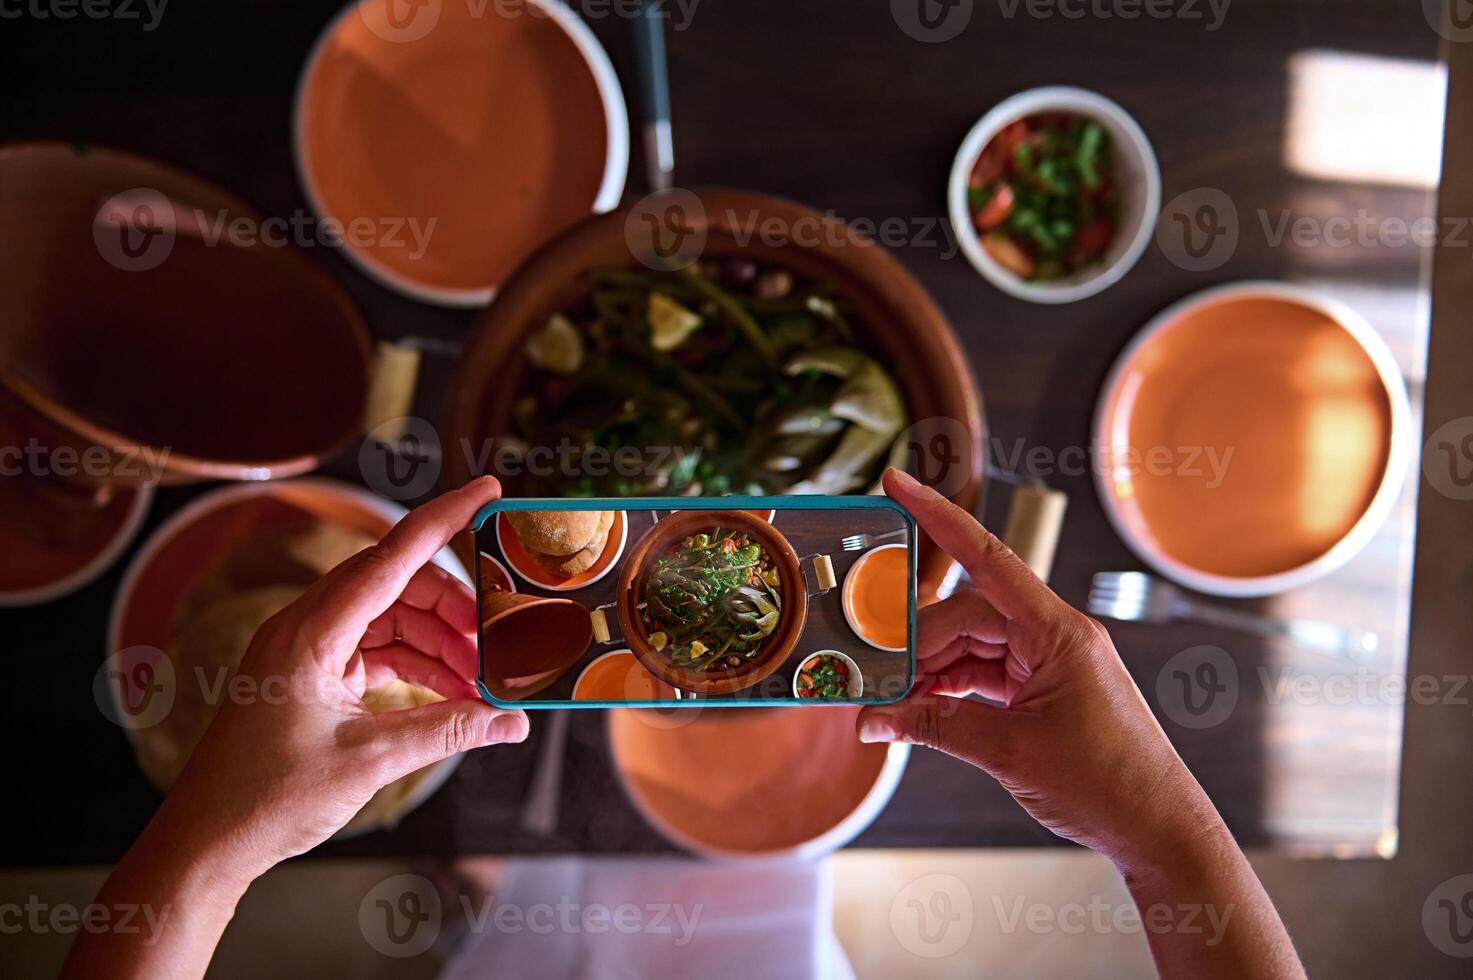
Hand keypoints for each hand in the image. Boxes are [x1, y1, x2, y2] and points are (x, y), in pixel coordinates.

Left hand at [162, 476, 527, 881]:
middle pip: (398, 585)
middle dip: (455, 607)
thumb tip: (512, 721)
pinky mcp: (312, 676)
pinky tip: (451, 693)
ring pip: (391, 619)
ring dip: (440, 642)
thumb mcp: (369, 760)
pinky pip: (376, 650)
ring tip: (481, 678)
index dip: (444, 519)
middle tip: (501, 638)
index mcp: (310, 631)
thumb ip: (448, 730)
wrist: (205, 842)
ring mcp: (307, 651)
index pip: (391, 555)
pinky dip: (416, 666)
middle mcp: (306, 628)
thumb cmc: (264, 798)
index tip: (488, 491)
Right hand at [858, 469, 1214, 867]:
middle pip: (967, 613)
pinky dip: (952, 690)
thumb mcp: (1007, 753)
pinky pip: (987, 672)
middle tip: (873, 679)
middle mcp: (1056, 634)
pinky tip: (921, 712)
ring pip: (972, 644)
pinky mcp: (1048, 687)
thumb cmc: (1106, 785)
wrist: (1159, 829)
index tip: (899, 482)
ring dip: (931, 673)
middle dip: (917, 645)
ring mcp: (1052, 660)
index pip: (988, 557)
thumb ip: (936, 726)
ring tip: (892, 705)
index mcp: (1058, 631)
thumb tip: (875, 719)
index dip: (938, 517)